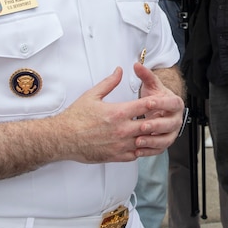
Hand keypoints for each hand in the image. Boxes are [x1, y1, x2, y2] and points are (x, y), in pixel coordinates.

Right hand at [56, 67, 184, 163]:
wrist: (63, 138)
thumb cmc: (75, 118)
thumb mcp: (92, 95)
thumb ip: (109, 83)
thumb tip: (119, 71)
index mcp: (118, 113)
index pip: (145, 106)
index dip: (156, 102)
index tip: (161, 99)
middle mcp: (122, 130)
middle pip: (150, 124)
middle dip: (157, 119)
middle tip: (164, 116)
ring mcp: (120, 145)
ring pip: (145, 141)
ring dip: (151, 136)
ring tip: (155, 130)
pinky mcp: (116, 156)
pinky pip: (136, 154)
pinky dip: (141, 149)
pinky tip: (142, 143)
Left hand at [129, 63, 185, 157]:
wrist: (158, 110)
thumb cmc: (154, 97)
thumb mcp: (151, 85)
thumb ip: (145, 75)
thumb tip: (136, 64)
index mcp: (175, 103)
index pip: (171, 103)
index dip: (161, 103)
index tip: (148, 102)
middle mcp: (176, 119)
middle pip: (170, 124)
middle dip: (156, 125)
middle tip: (142, 125)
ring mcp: (172, 132)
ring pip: (166, 139)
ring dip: (152, 141)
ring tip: (138, 141)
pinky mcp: (165, 143)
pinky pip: (159, 150)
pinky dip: (149, 151)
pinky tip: (137, 151)